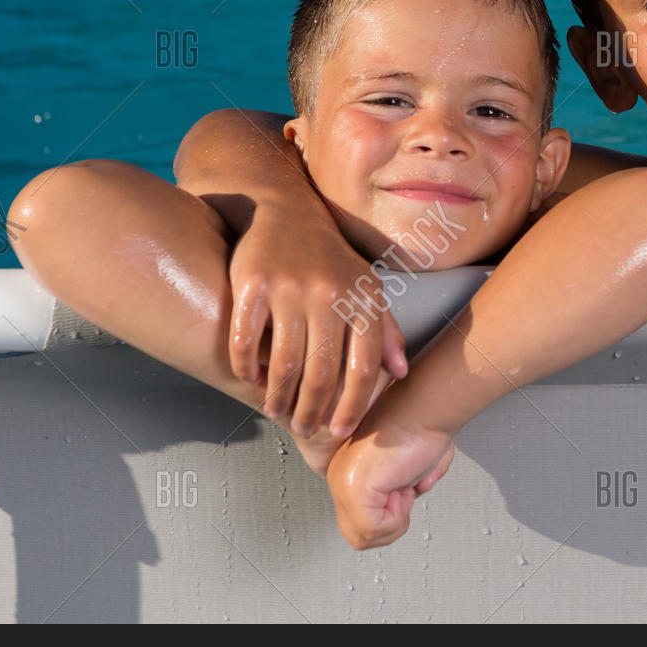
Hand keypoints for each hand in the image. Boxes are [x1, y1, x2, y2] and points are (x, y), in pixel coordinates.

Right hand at [227, 200, 407, 437]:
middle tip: (302, 428)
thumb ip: (385, 331)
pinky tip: (249, 379)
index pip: (364, 368)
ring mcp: (290, 288)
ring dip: (278, 397)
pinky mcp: (253, 284)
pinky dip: (246, 367)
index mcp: (362, 301)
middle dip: (311, 411)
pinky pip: (245, 340)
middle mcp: (330, 294)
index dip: (353, 406)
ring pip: (284, 363)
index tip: (340, 431)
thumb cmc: (332, 262)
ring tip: (275, 410)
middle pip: (322, 373)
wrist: (288, 215)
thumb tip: (401, 372)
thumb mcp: (367, 289)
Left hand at [327, 423, 454, 549]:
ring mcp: (343, 482)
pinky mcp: (356, 487)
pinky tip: (402, 481)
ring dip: (398, 516)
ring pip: (366, 537)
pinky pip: (375, 529)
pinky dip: (399, 514)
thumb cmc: (425, 426)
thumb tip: (402, 504)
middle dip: (393, 520)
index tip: (404, 482)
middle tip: (404, 488)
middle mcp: (340, 477)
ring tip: (403, 482)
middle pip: (360, 536)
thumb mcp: (407, 470)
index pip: (362, 523)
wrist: (429, 405)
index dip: (393, 512)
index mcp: (348, 472)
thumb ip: (397, 494)